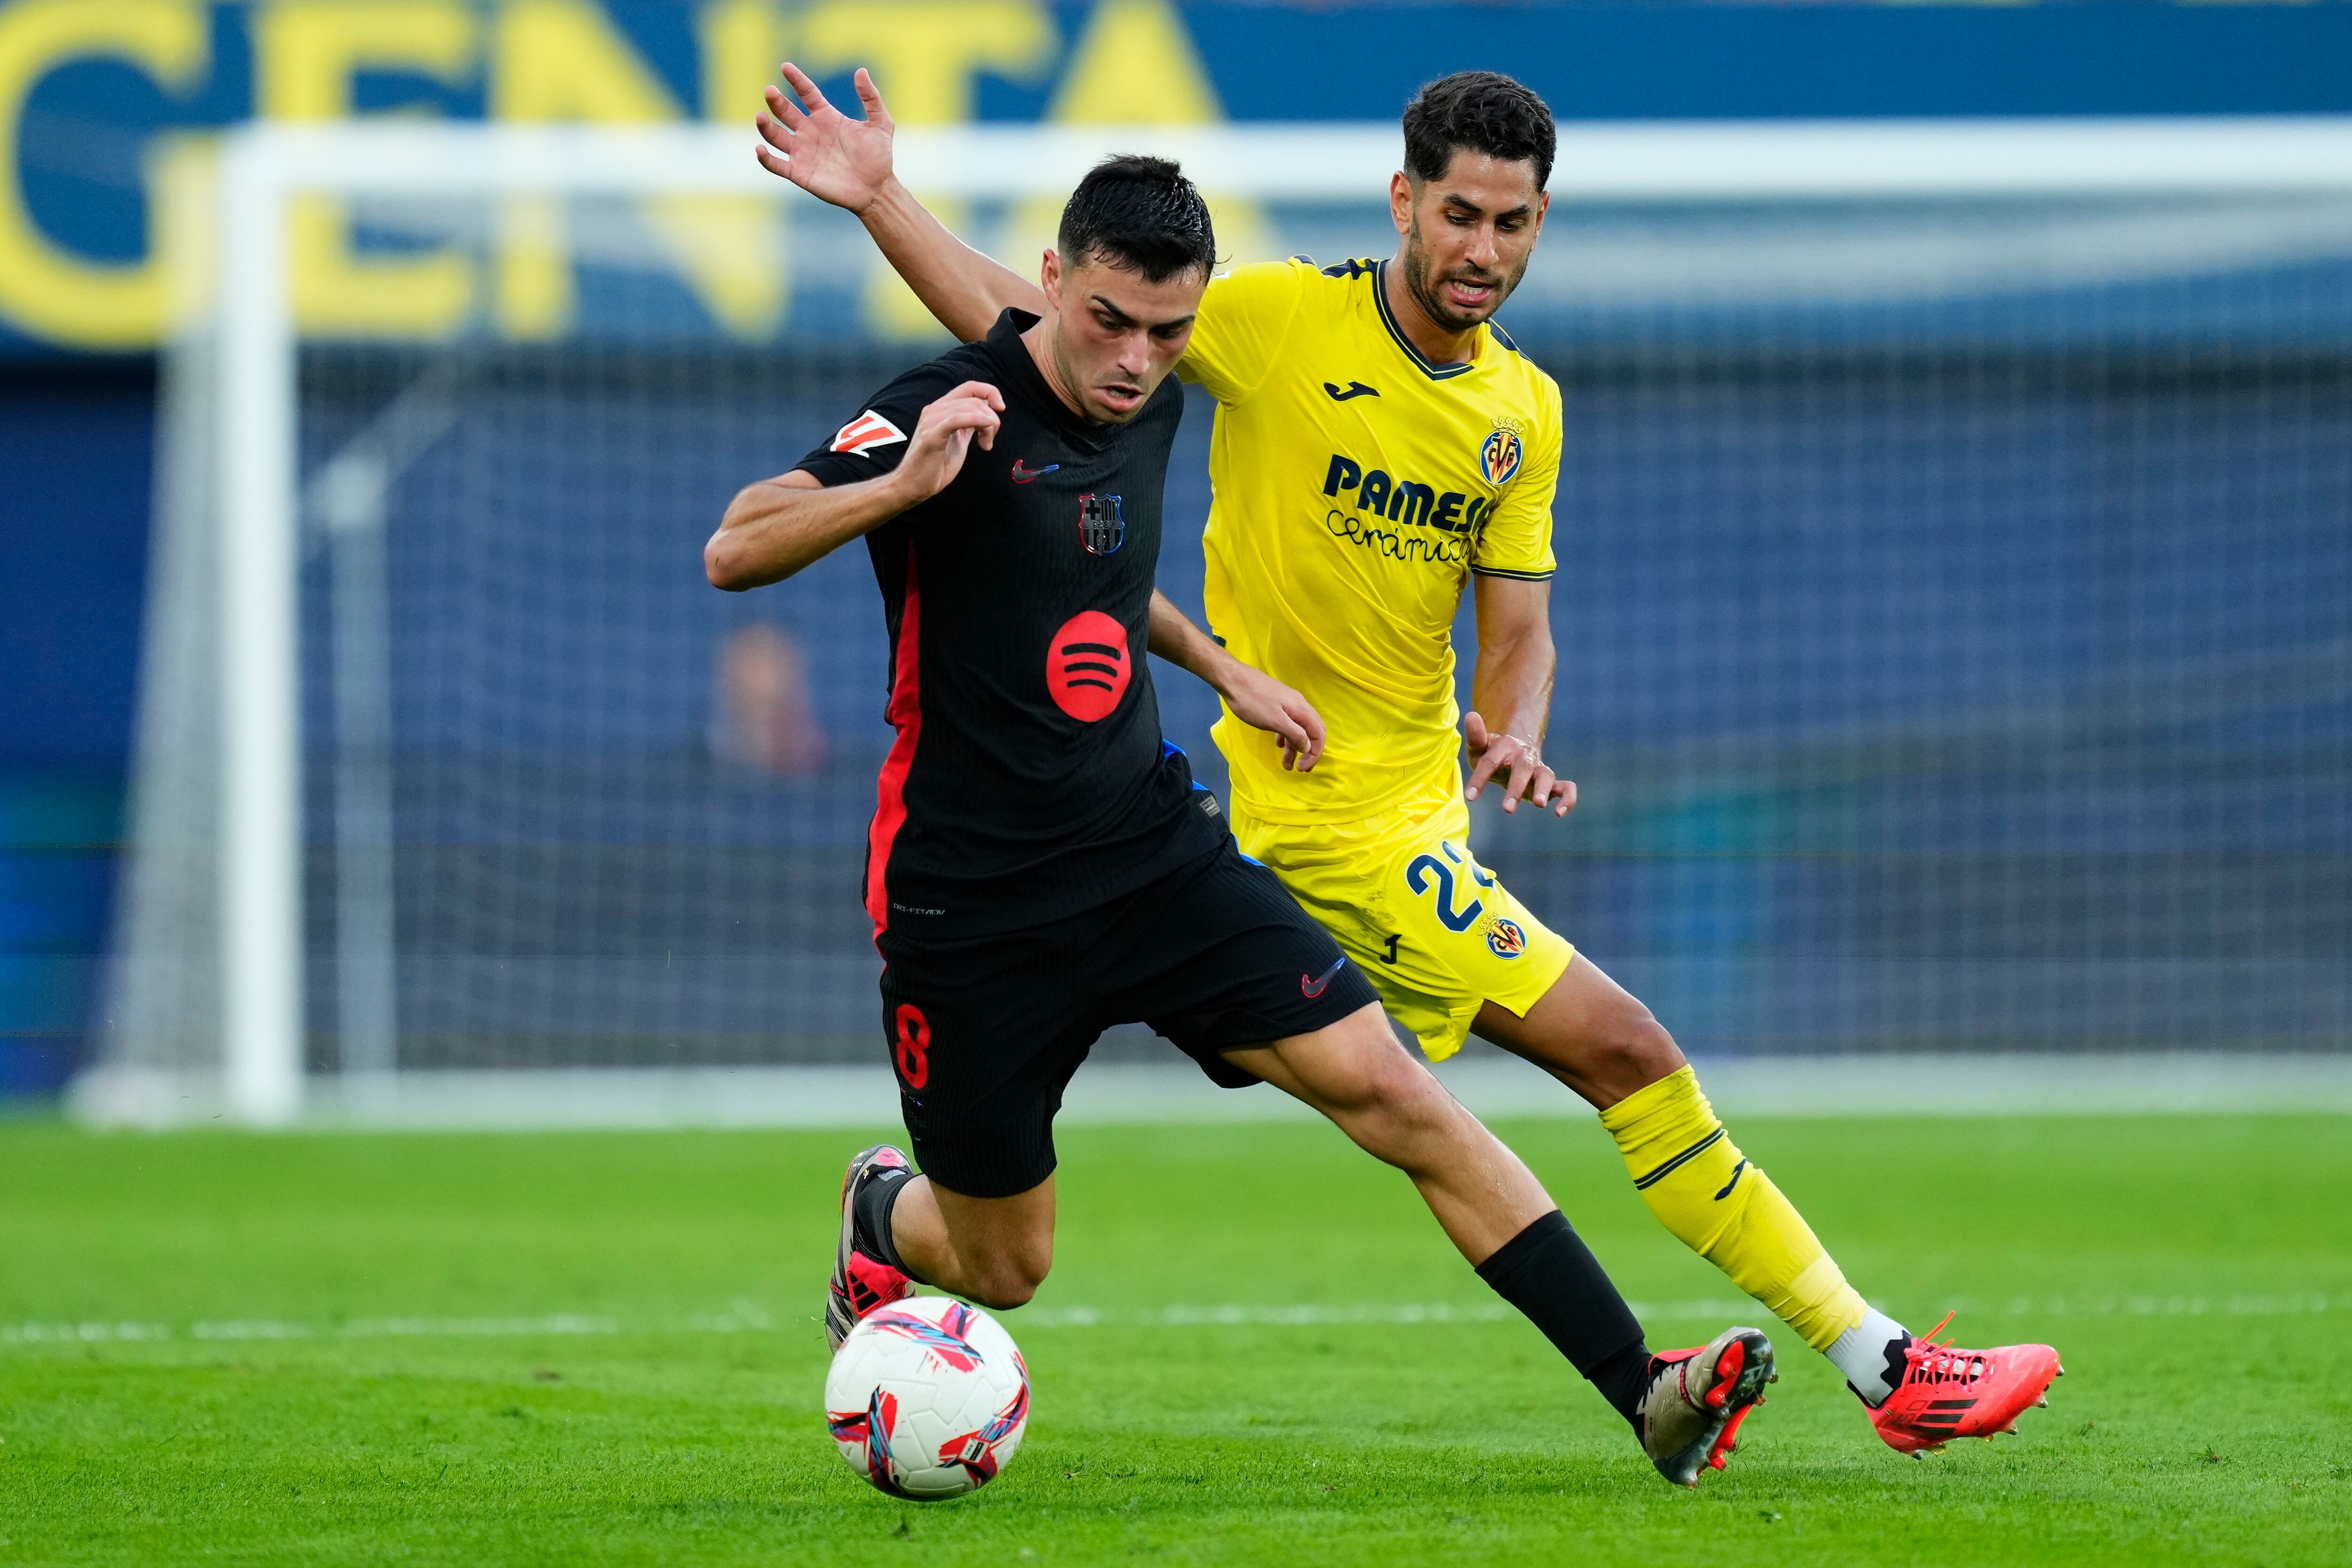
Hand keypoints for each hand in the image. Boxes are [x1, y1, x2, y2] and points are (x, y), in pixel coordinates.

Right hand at [755, 64, 895, 214]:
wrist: (877, 189)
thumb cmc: (879, 157)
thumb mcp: (881, 124)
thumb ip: (871, 98)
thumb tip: (861, 71)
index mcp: (826, 116)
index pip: (806, 93)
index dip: (796, 80)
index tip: (785, 67)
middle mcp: (810, 131)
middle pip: (786, 112)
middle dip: (776, 101)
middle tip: (770, 91)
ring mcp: (803, 152)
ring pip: (776, 136)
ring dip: (765, 126)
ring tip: (760, 116)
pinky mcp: (799, 173)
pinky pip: (777, 165)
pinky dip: (766, 158)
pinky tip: (759, 149)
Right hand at [888, 382, 1003, 504]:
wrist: (913, 486)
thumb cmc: (935, 466)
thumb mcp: (958, 440)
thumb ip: (969, 424)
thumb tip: (987, 413)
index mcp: (941, 409)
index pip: (969, 387)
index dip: (990, 392)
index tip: (1001, 408)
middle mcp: (934, 410)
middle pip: (974, 399)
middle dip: (992, 418)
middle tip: (989, 440)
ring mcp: (931, 421)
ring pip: (970, 408)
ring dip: (987, 425)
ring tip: (986, 444)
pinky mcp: (931, 435)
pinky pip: (957, 419)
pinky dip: (977, 421)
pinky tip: (984, 434)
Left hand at [1218, 662, 1324, 771]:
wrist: (1233, 679)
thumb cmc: (1252, 701)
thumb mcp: (1274, 721)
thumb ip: (1294, 734)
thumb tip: (1308, 747)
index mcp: (1301, 709)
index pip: (1318, 734)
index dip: (1315, 753)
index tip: (1303, 768)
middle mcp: (1299, 705)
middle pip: (1312, 731)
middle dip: (1309, 751)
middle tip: (1301, 768)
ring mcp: (1287, 704)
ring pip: (1298, 729)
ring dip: (1294, 747)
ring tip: (1286, 764)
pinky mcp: (1277, 703)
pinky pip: (1288, 723)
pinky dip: (1286, 736)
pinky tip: (1278, 744)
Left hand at [1462, 710, 1574, 815]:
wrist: (1514, 753)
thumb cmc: (1492, 754)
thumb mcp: (1480, 746)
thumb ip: (1476, 736)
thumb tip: (1470, 715)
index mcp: (1506, 745)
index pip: (1491, 761)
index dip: (1480, 778)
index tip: (1470, 797)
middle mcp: (1525, 755)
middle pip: (1523, 768)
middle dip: (1516, 788)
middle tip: (1507, 809)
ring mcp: (1539, 768)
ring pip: (1546, 776)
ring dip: (1543, 790)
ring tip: (1539, 804)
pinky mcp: (1551, 782)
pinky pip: (1566, 788)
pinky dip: (1568, 798)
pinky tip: (1559, 813)